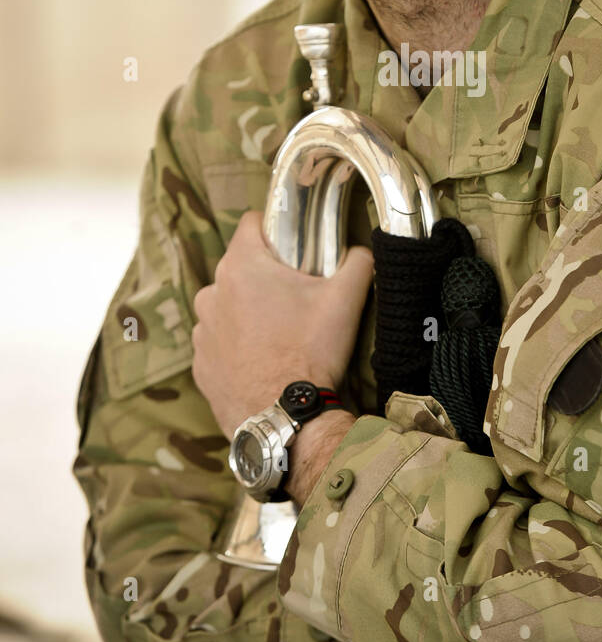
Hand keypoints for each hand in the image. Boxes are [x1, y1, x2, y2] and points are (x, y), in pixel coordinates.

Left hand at [191, 210, 373, 437]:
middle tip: (299, 300)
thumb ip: (357, 261)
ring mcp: (202, 332)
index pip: (252, 222)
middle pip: (242, 267)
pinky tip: (265, 362)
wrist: (286, 419)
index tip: (296, 247)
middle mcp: (212, 293)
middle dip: (267, 276)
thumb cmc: (310, 353)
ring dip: (250, 313)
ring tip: (282, 337)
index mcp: (241, 266)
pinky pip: (221, 343)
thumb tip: (361, 250)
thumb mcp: (346, 299)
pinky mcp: (200, 365)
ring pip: (229, 306)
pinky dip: (238, 348)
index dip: (277, 228)